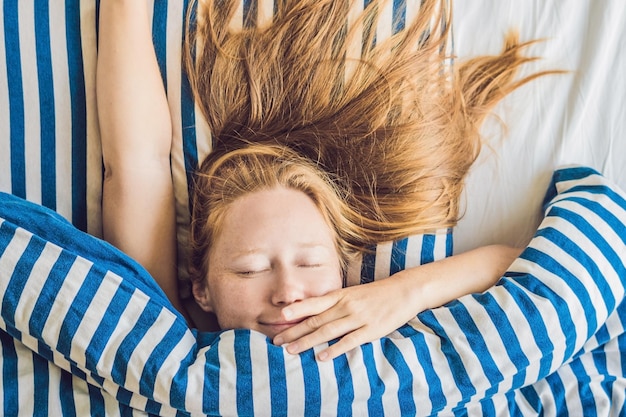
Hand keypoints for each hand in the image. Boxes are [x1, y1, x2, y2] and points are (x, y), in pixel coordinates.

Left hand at [272, 245, 521, 360]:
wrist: (404, 290)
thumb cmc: (376, 293)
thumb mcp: (353, 293)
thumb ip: (335, 303)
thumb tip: (314, 313)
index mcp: (341, 295)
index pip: (313, 303)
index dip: (296, 310)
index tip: (278, 317)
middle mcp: (346, 305)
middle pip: (315, 320)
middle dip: (294, 331)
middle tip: (276, 341)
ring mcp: (358, 318)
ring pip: (328, 331)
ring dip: (307, 342)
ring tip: (292, 351)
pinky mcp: (371, 330)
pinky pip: (349, 341)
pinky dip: (334, 349)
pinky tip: (321, 357)